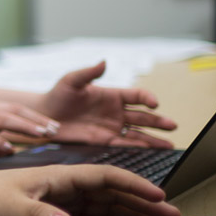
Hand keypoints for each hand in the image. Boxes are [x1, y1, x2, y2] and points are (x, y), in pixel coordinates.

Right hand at [0, 101, 60, 161]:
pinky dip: (4, 143)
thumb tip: (7, 150)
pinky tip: (14, 150)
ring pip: (6, 118)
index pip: (11, 109)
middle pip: (14, 110)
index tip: (50, 127)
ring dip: (28, 125)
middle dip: (37, 119)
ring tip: (45, 134)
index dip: (33, 117)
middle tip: (56, 129)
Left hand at [0, 164, 180, 215]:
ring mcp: (63, 201)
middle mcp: (66, 187)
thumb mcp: (12, 205)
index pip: (105, 177)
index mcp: (60, 176)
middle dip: (143, 202)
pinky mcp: (55, 215)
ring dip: (133, 214)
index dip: (133, 184)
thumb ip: (39, 215)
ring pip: (106, 207)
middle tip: (173, 214)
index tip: (158, 194)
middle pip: (113, 192)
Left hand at [38, 62, 177, 147]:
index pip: (136, 95)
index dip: (147, 98)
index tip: (154, 103)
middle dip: (158, 121)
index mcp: (111, 95)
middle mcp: (115, 112)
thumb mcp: (71, 81)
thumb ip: (88, 73)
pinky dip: (136, 149)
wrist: (43, 117)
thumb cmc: (57, 95)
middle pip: (142, 116)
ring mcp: (111, 128)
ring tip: (169, 145)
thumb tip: (103, 62)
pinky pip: (123, 146)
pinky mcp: (103, 141)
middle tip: (172, 126)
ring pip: (137, 133)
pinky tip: (149, 153)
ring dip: (153, 139)